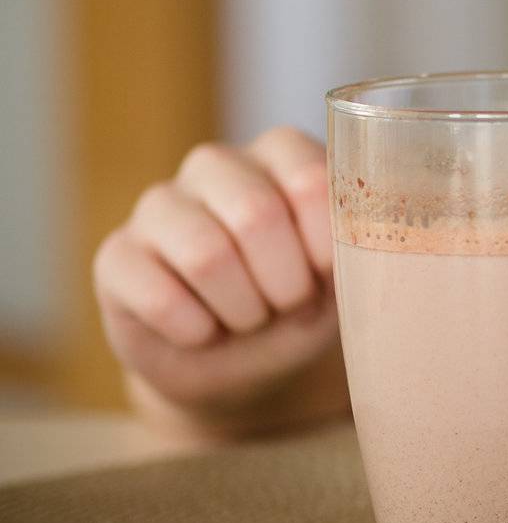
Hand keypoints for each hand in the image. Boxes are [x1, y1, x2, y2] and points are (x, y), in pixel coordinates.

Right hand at [93, 126, 349, 439]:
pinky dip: (196, 331)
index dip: (324, 242)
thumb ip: (362, 243)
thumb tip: (376, 239)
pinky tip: (204, 332)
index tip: (328, 275)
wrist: (246, 368)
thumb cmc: (306, 305)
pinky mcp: (116, 256)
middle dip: (285, 283)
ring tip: (249, 318)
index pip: (308, 176)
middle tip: (288, 304)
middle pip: (256, 213)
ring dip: (243, 310)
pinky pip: (157, 295)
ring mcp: (158, 206)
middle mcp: (216, 166)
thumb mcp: (347, 274)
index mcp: (281, 154)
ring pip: (205, 254)